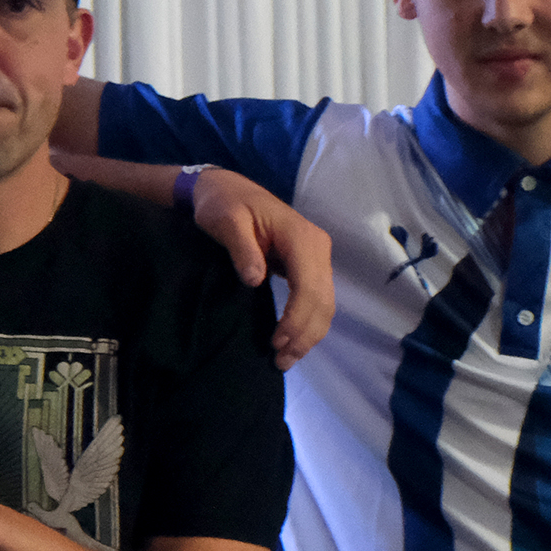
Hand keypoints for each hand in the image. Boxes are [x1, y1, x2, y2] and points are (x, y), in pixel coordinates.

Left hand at [188, 167, 332, 367]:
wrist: (227, 189)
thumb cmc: (224, 203)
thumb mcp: (226, 221)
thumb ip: (241, 248)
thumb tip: (255, 279)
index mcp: (301, 236)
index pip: (309, 286)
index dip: (296, 318)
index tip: (276, 341)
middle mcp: (317, 247)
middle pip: (323, 300)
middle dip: (305, 335)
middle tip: (281, 361)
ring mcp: (317, 256)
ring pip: (325, 304)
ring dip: (309, 334)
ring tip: (286, 359)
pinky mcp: (309, 265)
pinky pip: (316, 299)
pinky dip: (308, 323)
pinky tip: (293, 342)